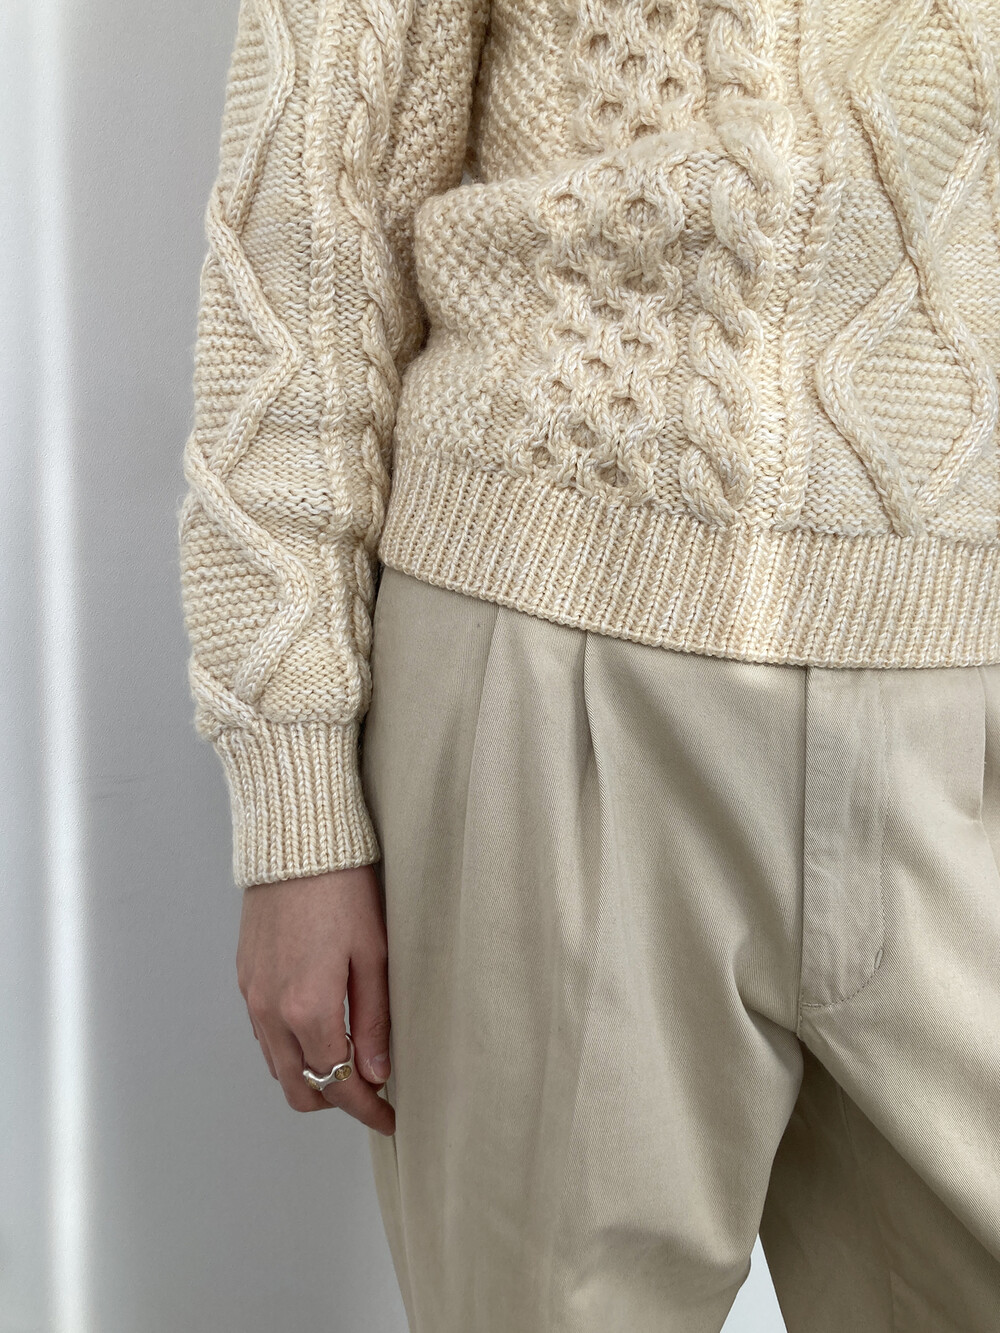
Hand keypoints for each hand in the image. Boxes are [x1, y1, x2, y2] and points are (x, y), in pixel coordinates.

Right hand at [236, 865, 394, 1135]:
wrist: (294, 843)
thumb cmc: (343, 889)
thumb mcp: (374, 955)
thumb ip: (375, 1020)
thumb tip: (377, 1073)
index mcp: (308, 1009)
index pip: (337, 1084)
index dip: (366, 1110)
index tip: (389, 1118)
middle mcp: (271, 1011)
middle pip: (299, 1089)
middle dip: (336, 1099)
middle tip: (371, 1087)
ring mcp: (252, 996)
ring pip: (277, 1066)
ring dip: (310, 1073)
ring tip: (349, 1056)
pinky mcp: (245, 978)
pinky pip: (264, 1035)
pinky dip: (290, 1046)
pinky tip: (319, 1026)